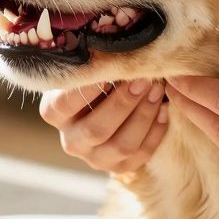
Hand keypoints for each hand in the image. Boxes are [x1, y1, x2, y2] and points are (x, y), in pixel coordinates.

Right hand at [39, 79, 169, 172]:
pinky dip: (155, 132)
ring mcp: (94, 158)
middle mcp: (71, 141)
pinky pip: (140, 155)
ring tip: (157, 90)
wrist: (103, 110)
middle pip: (96, 130)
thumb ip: (93, 67)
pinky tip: (164, 110)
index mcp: (54, 114)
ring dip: (143, 116)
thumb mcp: (85, 74)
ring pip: (122, 145)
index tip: (108, 72)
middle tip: (143, 79)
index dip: (86, 90)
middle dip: (124, 103)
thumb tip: (111, 51)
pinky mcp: (118, 167)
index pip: (63, 105)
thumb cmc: (93, 83)